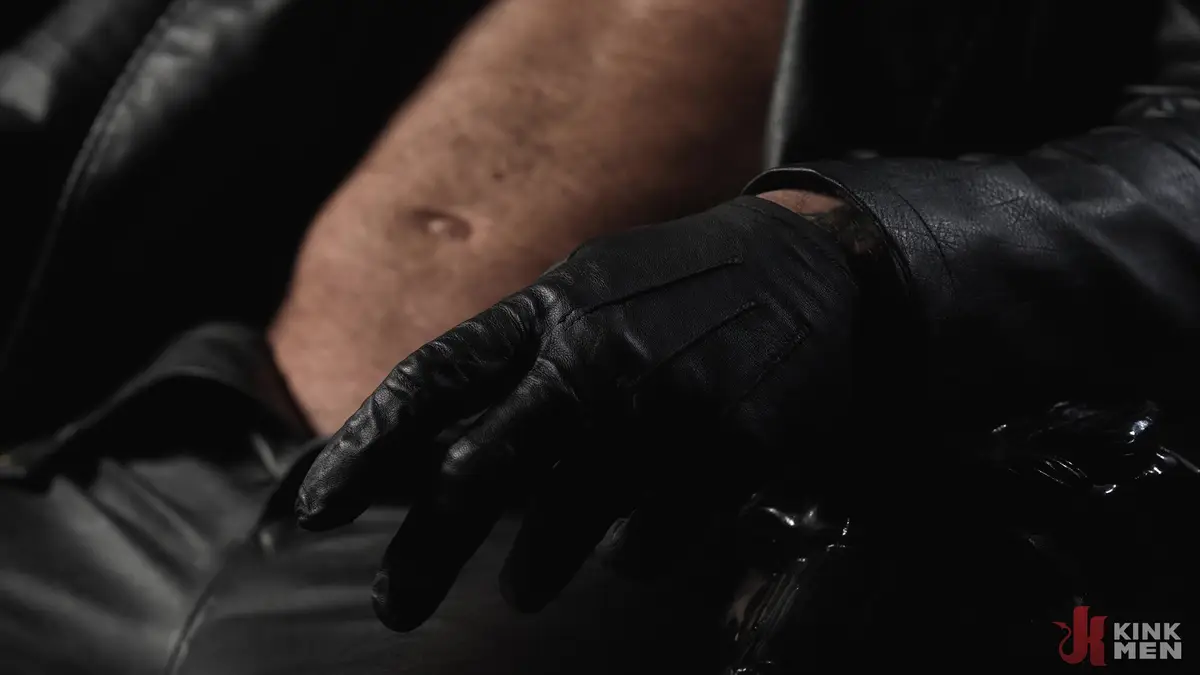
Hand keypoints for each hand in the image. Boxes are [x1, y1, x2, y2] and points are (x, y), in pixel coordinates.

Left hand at [295, 195, 864, 630]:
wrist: (809, 267)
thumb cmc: (675, 288)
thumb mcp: (585, 289)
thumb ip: (514, 352)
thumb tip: (428, 436)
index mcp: (549, 310)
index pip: (433, 379)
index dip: (363, 447)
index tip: (312, 506)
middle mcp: (596, 354)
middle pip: (479, 469)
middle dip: (423, 549)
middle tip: (391, 605)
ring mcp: (665, 404)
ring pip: (564, 521)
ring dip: (533, 565)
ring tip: (522, 585)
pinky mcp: (730, 449)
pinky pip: (652, 536)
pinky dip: (630, 550)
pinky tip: (634, 539)